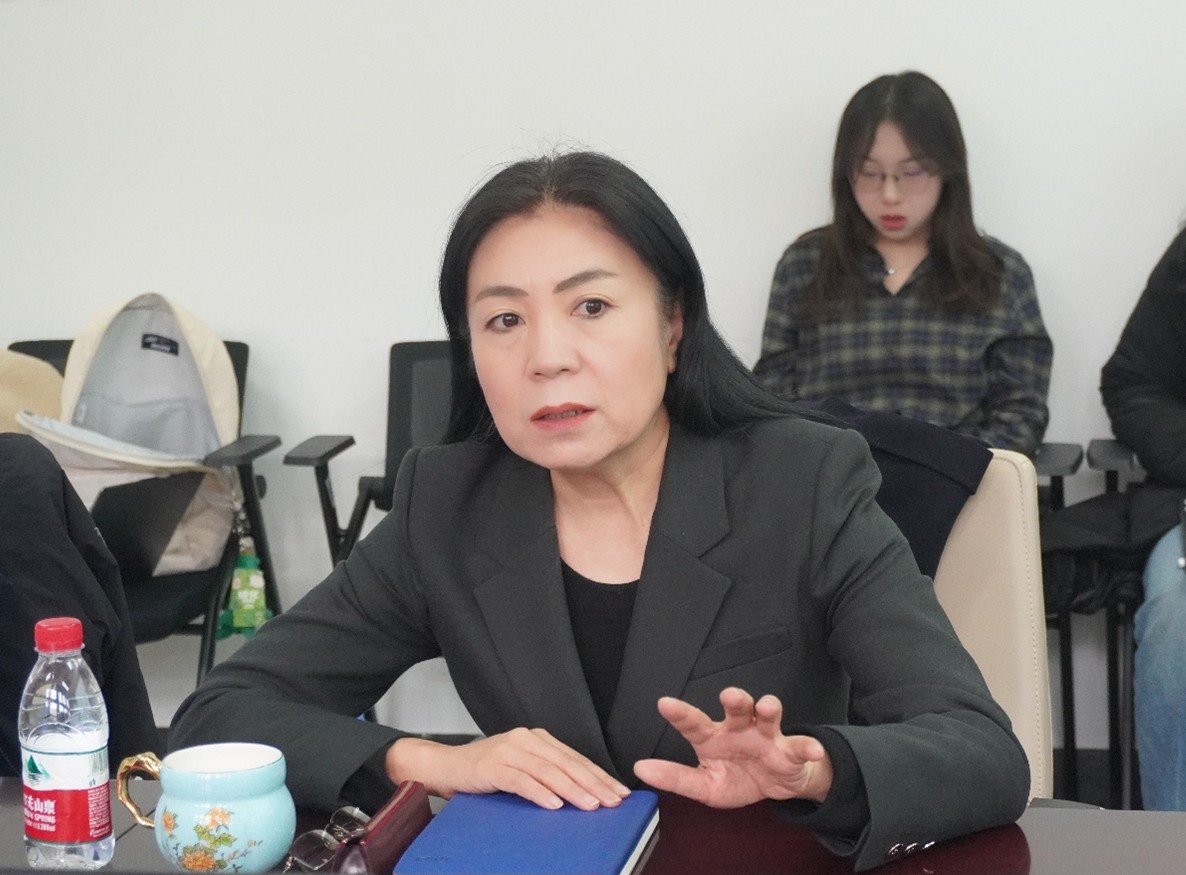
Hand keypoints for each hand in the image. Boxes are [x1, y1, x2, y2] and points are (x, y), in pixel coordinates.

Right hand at [387, 728, 628, 810]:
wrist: (445, 766)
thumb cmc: (484, 772)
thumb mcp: (521, 769)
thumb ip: (546, 775)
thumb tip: (582, 795)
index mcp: (537, 739)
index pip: (575, 758)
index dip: (599, 775)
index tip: (618, 792)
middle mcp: (526, 740)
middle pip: (566, 763)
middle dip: (593, 784)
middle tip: (613, 801)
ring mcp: (509, 751)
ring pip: (549, 771)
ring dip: (573, 790)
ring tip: (591, 805)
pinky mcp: (493, 766)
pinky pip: (521, 780)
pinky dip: (540, 793)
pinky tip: (554, 804)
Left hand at [633, 687, 833, 807]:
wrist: (778, 786)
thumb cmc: (737, 778)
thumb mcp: (705, 786)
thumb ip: (675, 777)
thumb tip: (640, 768)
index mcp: (714, 738)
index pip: (694, 723)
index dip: (680, 714)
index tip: (664, 703)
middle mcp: (739, 729)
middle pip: (736, 708)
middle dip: (734, 699)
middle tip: (728, 695)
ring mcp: (766, 737)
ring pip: (766, 716)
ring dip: (767, 708)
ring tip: (766, 707)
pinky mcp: (791, 750)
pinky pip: (800, 747)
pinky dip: (808, 747)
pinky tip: (811, 750)